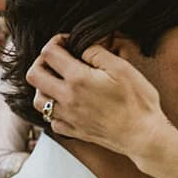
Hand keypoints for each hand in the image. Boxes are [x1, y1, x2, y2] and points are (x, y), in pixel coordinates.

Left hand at [25, 37, 175, 167]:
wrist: (143, 136)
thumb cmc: (138, 102)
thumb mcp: (122, 68)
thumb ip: (97, 53)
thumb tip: (81, 47)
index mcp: (78, 78)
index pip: (49, 53)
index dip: (56, 41)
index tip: (67, 42)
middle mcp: (67, 98)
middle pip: (33, 75)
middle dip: (42, 62)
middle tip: (58, 60)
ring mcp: (68, 116)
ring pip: (37, 99)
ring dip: (44, 87)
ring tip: (59, 82)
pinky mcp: (73, 131)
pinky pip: (51, 119)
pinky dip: (54, 110)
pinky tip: (68, 104)